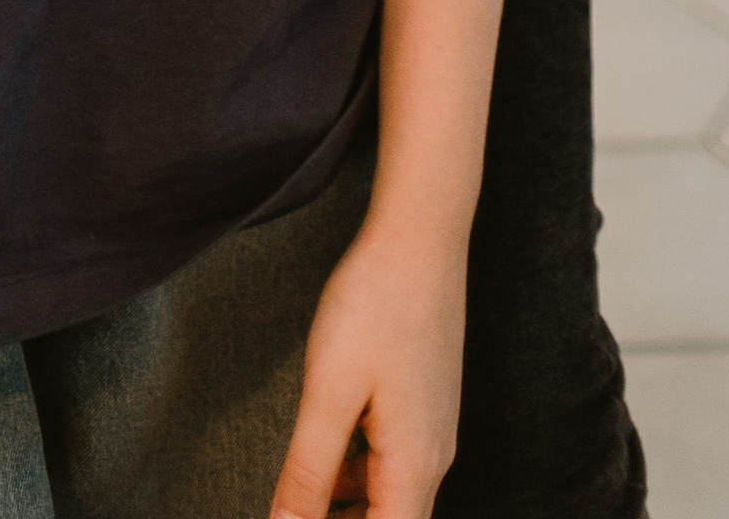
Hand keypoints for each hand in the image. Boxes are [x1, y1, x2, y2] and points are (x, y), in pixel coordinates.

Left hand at [271, 212, 468, 518]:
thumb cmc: (375, 306)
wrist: (421, 238)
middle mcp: (434, 458)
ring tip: (301, 503)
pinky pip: (394, 465)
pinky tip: (325, 464)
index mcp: (414, 467)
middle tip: (294, 513)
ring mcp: (434, 431)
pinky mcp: (426, 406)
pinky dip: (359, 479)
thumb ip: (307, 472)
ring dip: (349, 511)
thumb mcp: (329, 393)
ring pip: (392, 498)